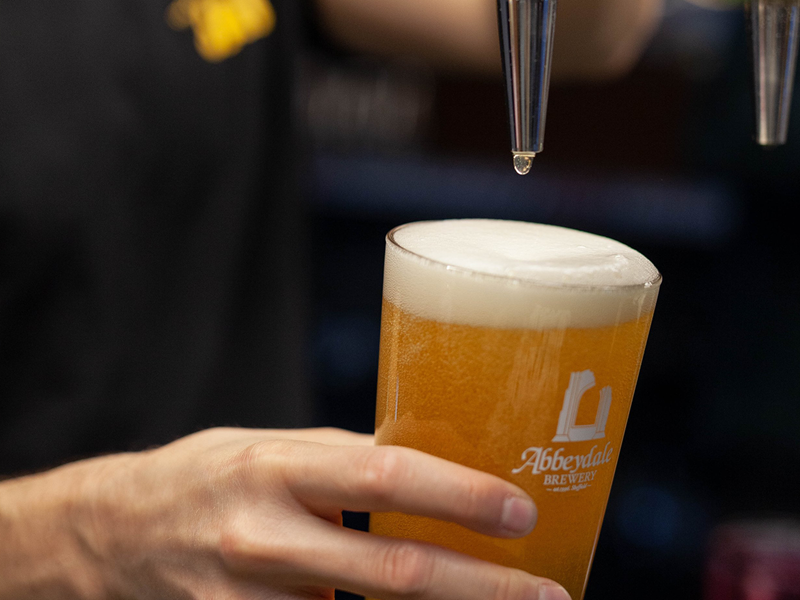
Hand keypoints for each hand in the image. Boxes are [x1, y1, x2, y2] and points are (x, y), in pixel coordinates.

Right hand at [1, 427, 570, 599]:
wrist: (113, 532)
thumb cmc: (207, 476)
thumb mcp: (272, 446)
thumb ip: (345, 459)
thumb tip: (430, 466)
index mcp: (276, 466)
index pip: (384, 475)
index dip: (459, 496)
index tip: (522, 510)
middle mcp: (262, 536)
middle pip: (392, 572)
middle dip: (483, 589)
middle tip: (550, 596)